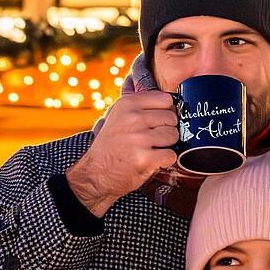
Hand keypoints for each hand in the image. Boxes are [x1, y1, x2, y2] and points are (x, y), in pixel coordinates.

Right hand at [67, 91, 178, 215]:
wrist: (95, 175)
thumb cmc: (111, 146)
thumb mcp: (117, 117)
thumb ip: (138, 105)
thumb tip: (158, 94)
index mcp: (127, 104)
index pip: (165, 99)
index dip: (165, 112)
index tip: (156, 122)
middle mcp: (133, 118)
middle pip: (171, 118)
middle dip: (166, 130)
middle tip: (150, 140)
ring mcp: (139, 138)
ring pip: (173, 136)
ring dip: (166, 146)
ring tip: (149, 150)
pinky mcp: (145, 158)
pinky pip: (171, 155)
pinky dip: (165, 161)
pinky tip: (151, 161)